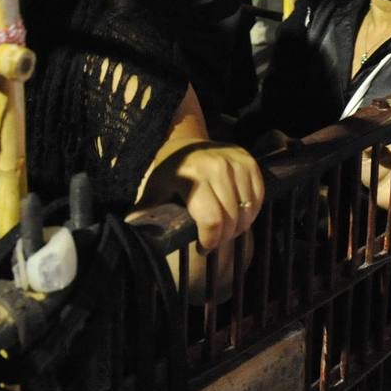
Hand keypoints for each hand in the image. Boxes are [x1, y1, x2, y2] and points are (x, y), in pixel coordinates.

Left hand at [138, 141, 262, 251]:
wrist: (184, 143)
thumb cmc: (168, 173)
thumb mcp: (154, 192)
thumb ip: (146, 213)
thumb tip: (132, 232)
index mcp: (193, 177)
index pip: (212, 220)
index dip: (210, 241)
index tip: (203, 248)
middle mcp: (217, 167)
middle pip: (231, 218)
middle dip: (224, 237)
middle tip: (213, 241)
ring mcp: (236, 162)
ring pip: (247, 209)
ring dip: (239, 226)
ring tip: (225, 230)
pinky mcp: (249, 161)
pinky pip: (258, 196)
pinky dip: (251, 211)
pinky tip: (238, 216)